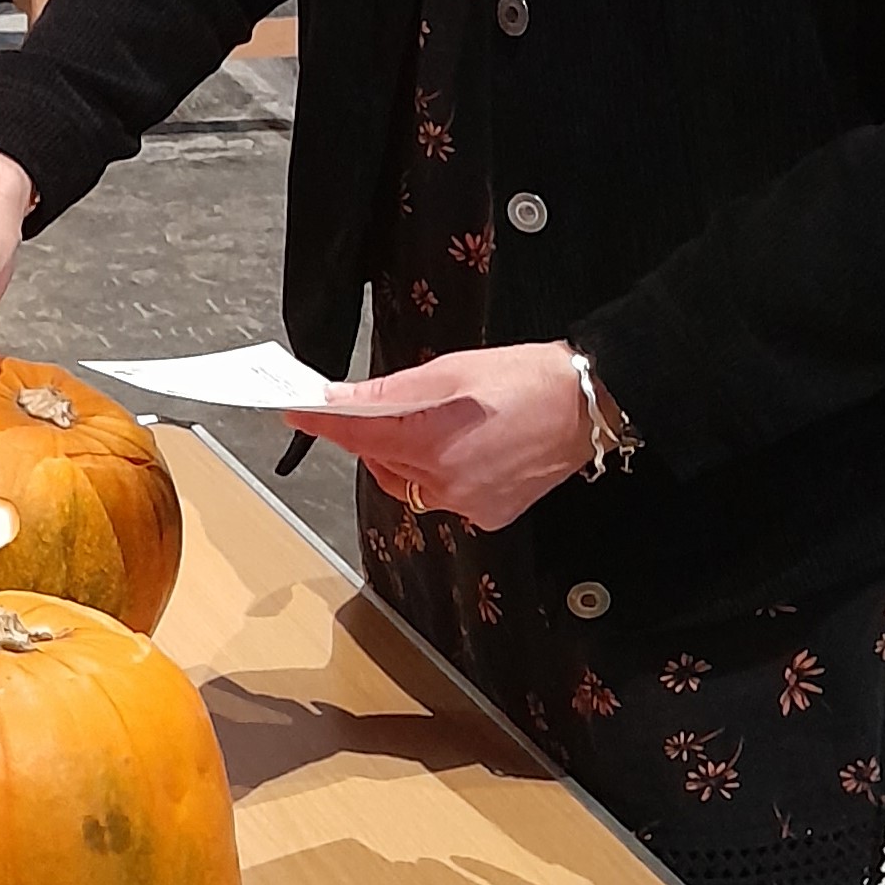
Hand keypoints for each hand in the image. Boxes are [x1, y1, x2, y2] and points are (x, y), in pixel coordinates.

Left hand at [283, 342, 594, 533]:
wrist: (587, 405)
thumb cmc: (526, 379)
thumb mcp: (449, 370)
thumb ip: (387, 391)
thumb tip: (339, 399)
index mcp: (430, 442)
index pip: (356, 436)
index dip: (323, 423)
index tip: (297, 413)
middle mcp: (445, 482)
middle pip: (380, 460)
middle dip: (375, 434)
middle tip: (391, 406)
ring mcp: (468, 503)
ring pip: (409, 481)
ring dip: (407, 455)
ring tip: (441, 423)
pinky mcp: (488, 514)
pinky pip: (443, 495)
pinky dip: (441, 473)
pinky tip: (468, 449)